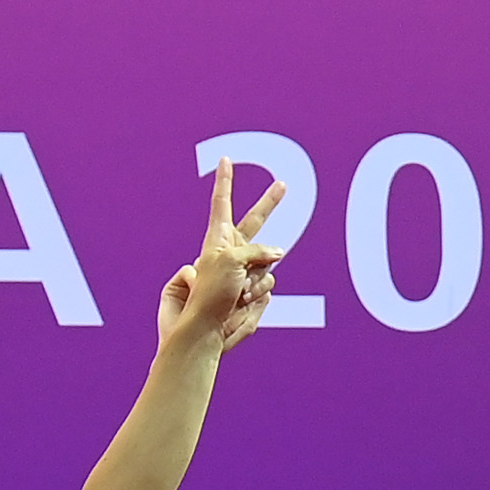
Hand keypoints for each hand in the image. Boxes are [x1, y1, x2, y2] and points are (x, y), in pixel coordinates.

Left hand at [160, 163, 290, 351]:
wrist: (207, 329)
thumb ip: (257, 250)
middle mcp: (232, 251)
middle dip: (269, 204)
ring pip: (267, 264)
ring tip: (235, 292)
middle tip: (283, 184)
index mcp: (218, 239)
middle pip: (255, 222)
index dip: (225, 181)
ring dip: (256, 278)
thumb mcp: (231, 259)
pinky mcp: (255, 290)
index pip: (222, 203)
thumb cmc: (208, 292)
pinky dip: (258, 293)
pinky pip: (269, 285)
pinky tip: (242, 302)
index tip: (225, 160)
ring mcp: (245, 270)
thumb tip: (278, 254)